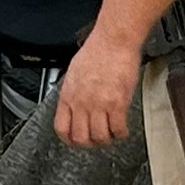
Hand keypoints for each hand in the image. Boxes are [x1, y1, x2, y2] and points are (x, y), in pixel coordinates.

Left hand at [52, 24, 141, 147]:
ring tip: (112, 134)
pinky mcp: (118, 103)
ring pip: (100, 137)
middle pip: (81, 137)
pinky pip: (118, 129)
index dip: (69, 139)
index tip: (76, 141)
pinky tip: (123, 129)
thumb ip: (73, 92)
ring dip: (107, 140)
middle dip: (90, 143)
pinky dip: (121, 133)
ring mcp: (99, 104)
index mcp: (68, 95)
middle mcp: (81, 103)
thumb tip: (74, 103)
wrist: (114, 40)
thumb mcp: (74, 73)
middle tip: (97, 140)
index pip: (62, 128)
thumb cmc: (97, 51)